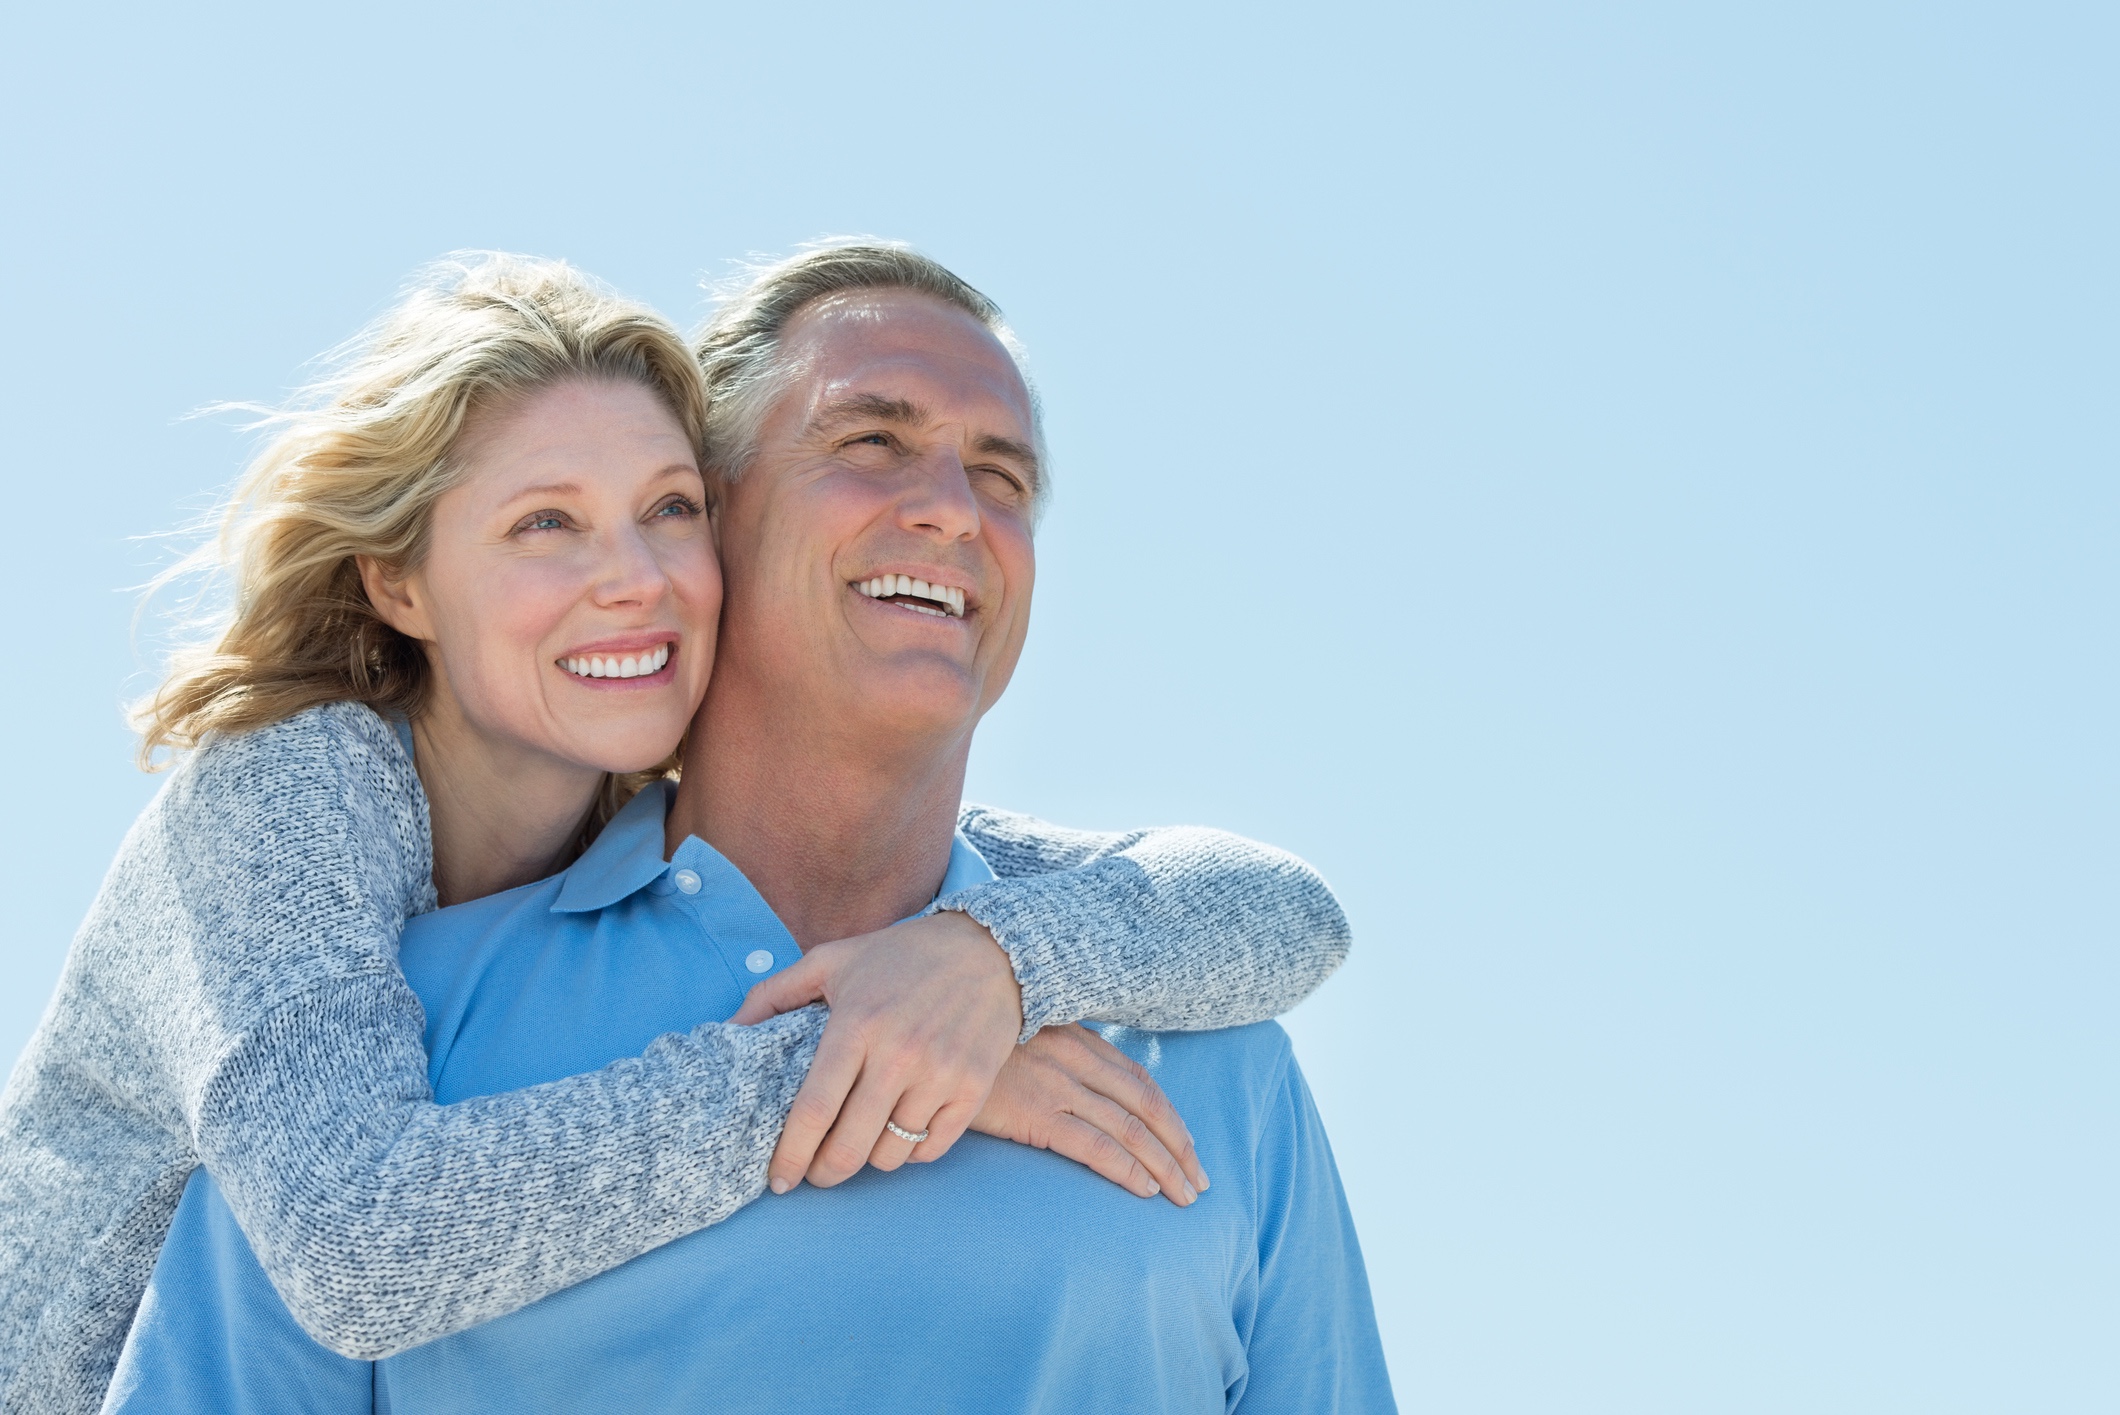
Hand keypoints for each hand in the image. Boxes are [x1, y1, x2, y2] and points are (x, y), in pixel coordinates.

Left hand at [730, 910, 1023, 1192]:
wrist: (993, 949)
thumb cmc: (902, 955)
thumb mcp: (833, 959)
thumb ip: (776, 992)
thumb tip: (728, 1030)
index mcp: (857, 1024)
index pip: (814, 1109)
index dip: (790, 1154)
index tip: (776, 1179)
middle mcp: (900, 1054)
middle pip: (850, 1146)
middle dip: (823, 1173)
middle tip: (815, 1173)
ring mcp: (941, 1074)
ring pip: (891, 1154)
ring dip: (868, 1159)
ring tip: (860, 1143)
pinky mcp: (974, 1088)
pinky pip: (932, 1148)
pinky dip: (911, 1152)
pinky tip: (900, 1133)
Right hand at [972, 1024, 1209, 1205]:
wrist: (928, 1042)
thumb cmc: (972, 1046)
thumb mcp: (1022, 1037)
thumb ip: (1056, 1055)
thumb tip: (1080, 1087)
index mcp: (1079, 1040)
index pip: (1140, 1081)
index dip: (1170, 1117)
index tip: (1188, 1146)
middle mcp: (1077, 1059)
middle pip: (1146, 1107)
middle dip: (1179, 1147)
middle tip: (1199, 1181)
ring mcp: (1058, 1086)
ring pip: (1129, 1131)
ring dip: (1164, 1166)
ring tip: (1181, 1196)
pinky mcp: (1036, 1114)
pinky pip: (1095, 1146)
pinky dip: (1127, 1169)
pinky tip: (1144, 1189)